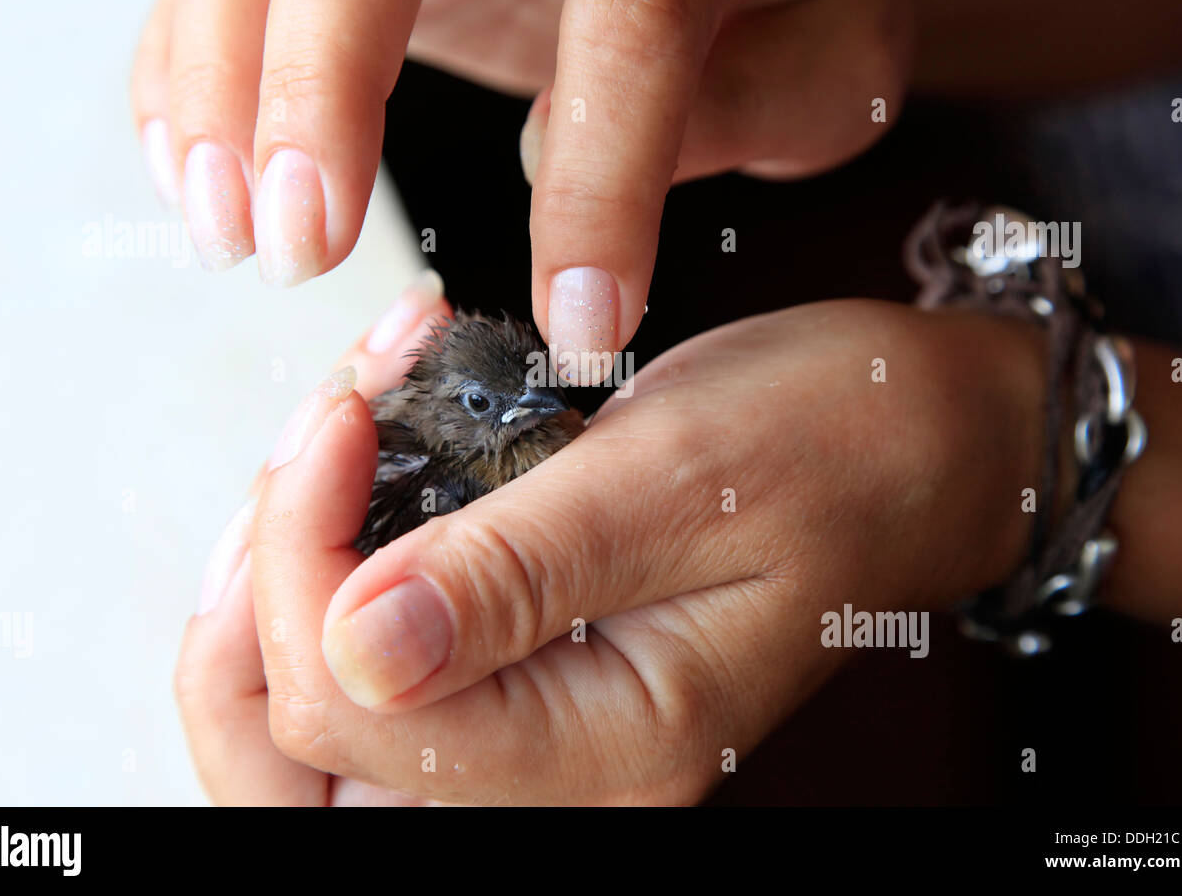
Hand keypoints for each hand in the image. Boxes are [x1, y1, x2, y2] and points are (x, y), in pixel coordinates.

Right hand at [132, 0, 910, 376]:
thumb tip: (586, 148)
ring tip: (225, 226)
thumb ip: (773, 102)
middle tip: (300, 248)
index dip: (596, 186)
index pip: (629, 26)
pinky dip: (188, 52)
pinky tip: (187, 157)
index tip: (578, 326)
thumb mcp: (835, 47)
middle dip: (317, 88)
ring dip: (219, 79)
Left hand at [179, 298, 1048, 804]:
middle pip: (306, 763)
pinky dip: (342, 543)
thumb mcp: (683, 477)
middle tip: (303, 454)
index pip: (355, 713)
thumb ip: (519, 573)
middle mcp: (563, 769)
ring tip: (337, 433)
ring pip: (325, 711)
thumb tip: (356, 648)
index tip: (345, 412)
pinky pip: (382, 647)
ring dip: (292, 564)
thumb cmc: (840, 443)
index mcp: (610, 746)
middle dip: (259, 599)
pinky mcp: (530, 664)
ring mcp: (541, 724)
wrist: (921, 439)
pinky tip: (374, 445)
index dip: (305, 560)